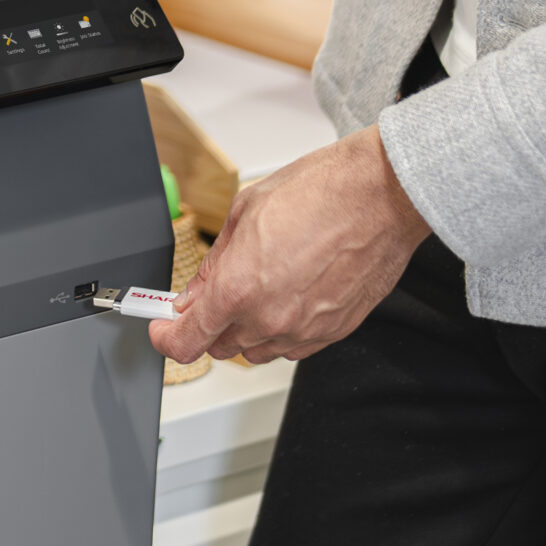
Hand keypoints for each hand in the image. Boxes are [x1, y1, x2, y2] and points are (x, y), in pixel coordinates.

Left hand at [150, 125, 431, 364]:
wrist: (381, 196)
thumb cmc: (321, 192)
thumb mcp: (245, 213)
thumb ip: (213, 264)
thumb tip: (195, 292)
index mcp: (239, 289)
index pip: (186, 343)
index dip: (167, 338)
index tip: (163, 328)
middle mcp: (270, 319)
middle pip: (218, 348)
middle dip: (206, 326)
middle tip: (208, 297)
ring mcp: (305, 330)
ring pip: (256, 352)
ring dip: (243, 331)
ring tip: (253, 291)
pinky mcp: (334, 332)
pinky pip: (293, 349)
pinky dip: (279, 333)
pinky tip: (283, 298)